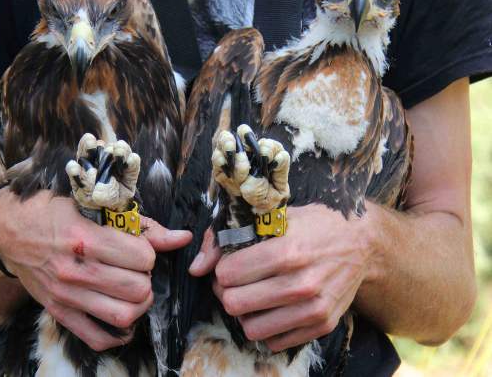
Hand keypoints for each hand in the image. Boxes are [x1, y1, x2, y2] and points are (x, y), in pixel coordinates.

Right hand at [0, 187, 191, 350]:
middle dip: (146, 278)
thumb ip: (143, 224)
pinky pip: (97, 339)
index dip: (148, 253)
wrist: (8, 230)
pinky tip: (123, 315)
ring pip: (123, 316)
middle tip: (137, 269)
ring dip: (138, 304)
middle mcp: (76, 271)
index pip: (143, 258)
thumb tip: (184, 237)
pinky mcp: (59, 313)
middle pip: (138, 289)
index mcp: (87, 238)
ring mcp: (67, 296)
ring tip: (133, 289)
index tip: (139, 248)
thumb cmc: (54, 211)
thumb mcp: (95, 207)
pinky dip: (119, 333)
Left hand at [189, 204, 370, 351]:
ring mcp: (313, 308)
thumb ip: (229, 237)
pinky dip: (266, 327)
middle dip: (227, 292)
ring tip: (252, 294)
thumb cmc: (315, 224)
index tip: (228, 264)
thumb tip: (197, 267)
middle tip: (235, 282)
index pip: (228, 274)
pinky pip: (274, 342)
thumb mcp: (274, 216)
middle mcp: (300, 283)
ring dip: (245, 313)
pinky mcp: (322, 325)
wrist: (362, 243)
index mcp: (286, 250)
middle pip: (234, 304)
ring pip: (251, 329)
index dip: (221, 269)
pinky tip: (272, 307)